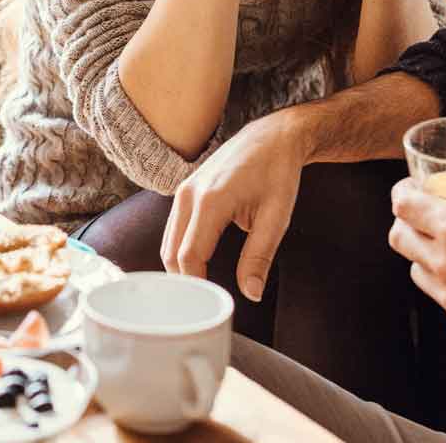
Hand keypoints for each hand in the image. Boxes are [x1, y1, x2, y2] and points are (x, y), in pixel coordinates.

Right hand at [161, 113, 302, 301]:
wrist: (272, 136)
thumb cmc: (277, 173)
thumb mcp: (276, 217)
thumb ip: (259, 257)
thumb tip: (251, 294)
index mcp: (211, 201)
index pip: (189, 256)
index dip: (195, 286)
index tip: (208, 306)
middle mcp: (189, 194)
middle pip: (171, 253)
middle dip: (184, 282)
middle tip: (202, 307)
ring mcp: (183, 191)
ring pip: (168, 242)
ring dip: (179, 268)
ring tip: (199, 292)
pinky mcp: (184, 191)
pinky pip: (173, 229)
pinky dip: (179, 251)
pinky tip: (196, 267)